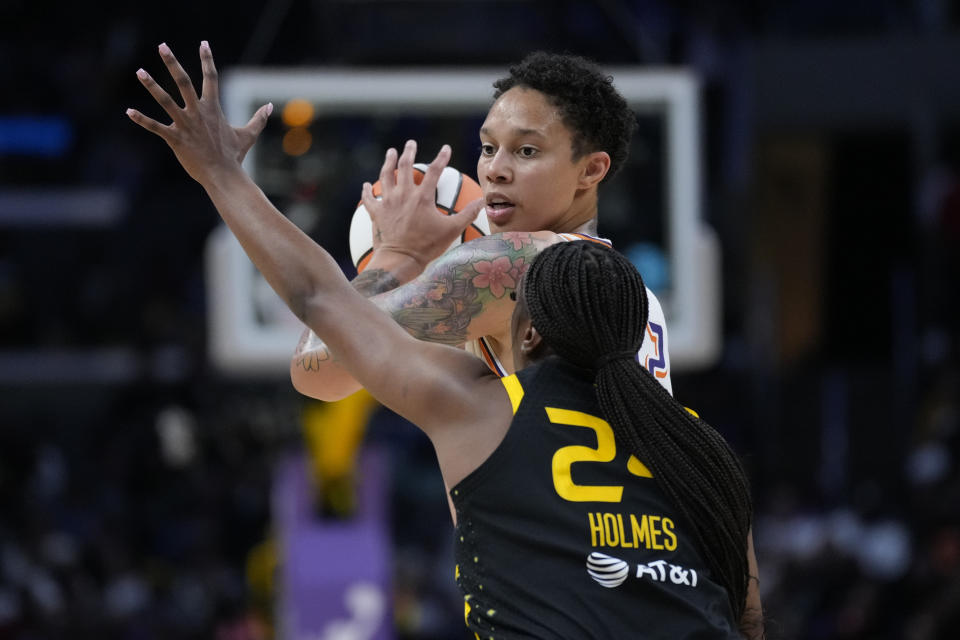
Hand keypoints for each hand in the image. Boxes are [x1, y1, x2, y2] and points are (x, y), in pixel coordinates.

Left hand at [127, 41, 271, 184]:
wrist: (223, 175)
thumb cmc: (234, 156)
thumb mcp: (248, 135)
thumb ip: (258, 119)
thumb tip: (270, 106)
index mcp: (213, 108)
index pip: (211, 78)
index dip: (208, 59)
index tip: (203, 43)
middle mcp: (198, 112)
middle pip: (184, 82)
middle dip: (172, 63)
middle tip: (162, 46)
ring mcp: (185, 125)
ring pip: (166, 100)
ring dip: (152, 85)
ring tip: (140, 71)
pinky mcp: (175, 139)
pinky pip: (156, 127)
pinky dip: (142, 119)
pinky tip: (129, 111)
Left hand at [361, 139, 482, 271]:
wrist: (399, 260)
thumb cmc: (427, 246)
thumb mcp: (452, 230)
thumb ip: (468, 214)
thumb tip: (482, 202)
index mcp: (422, 197)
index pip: (434, 171)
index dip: (441, 158)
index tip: (446, 148)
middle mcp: (403, 194)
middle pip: (405, 166)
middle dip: (409, 152)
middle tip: (411, 143)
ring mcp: (387, 202)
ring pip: (386, 175)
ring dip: (388, 162)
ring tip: (391, 152)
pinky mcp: (376, 212)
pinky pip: (369, 198)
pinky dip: (367, 190)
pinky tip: (367, 185)